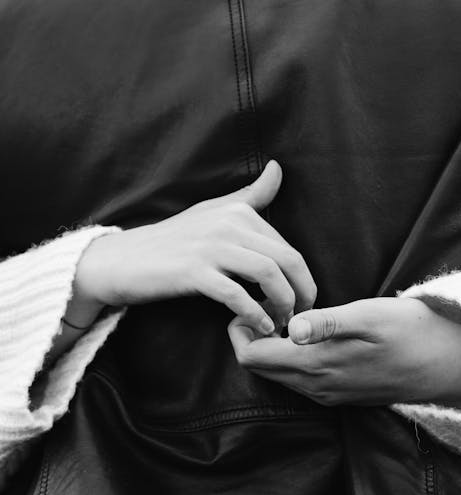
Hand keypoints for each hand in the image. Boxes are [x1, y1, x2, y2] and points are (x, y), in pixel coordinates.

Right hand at [75, 160, 316, 334]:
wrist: (123, 260)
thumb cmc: (173, 240)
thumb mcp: (212, 211)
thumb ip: (249, 195)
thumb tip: (277, 168)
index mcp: (238, 211)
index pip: (287, 247)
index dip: (302, 278)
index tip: (301, 300)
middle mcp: (228, 223)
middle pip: (286, 259)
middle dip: (303, 291)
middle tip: (301, 315)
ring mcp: (210, 247)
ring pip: (268, 274)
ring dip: (283, 303)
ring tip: (281, 321)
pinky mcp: (193, 271)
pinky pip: (236, 295)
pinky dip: (254, 313)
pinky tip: (259, 326)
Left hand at [228, 297, 460, 407]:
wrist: (446, 365)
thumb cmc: (410, 332)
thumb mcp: (369, 316)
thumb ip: (327, 323)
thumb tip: (291, 328)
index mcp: (315, 365)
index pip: (251, 357)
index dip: (241, 329)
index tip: (256, 303)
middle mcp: (314, 386)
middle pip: (258, 367)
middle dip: (252, 336)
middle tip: (271, 305)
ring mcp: (325, 394)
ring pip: (277, 374)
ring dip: (272, 346)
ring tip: (289, 314)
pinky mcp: (337, 394)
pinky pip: (297, 380)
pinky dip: (289, 357)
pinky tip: (308, 334)